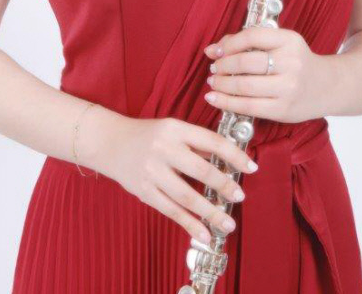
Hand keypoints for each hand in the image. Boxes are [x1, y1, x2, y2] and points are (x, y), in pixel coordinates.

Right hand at [97, 114, 258, 244]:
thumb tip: (227, 158)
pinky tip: (204, 233)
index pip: (211, 141)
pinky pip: (171, 210)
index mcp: (175, 129)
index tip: (251, 167)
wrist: (110, 142)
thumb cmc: (147, 135)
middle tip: (239, 196)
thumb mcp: (172, 129)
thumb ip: (197, 143)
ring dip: (211, 211)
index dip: (234, 155)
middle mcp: (164, 148)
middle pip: (201, 170)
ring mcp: (152, 171)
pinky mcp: (144, 191)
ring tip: (228, 222)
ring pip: (187, 195)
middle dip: (224, 185)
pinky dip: (190, 224)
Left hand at [204, 25, 328, 122]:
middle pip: (245, 63)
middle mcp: (291, 63)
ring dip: (221, 84)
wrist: (326, 86)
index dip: (228, 44)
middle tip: (214, 68)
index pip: (252, 36)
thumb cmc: (295, 62)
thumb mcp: (280, 43)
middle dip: (222, 66)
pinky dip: (226, 103)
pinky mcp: (283, 110)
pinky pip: (248, 107)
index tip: (215, 51)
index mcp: (290, 40)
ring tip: (213, 82)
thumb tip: (212, 50)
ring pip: (244, 86)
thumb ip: (248, 41)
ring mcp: (288, 88)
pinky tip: (214, 99)